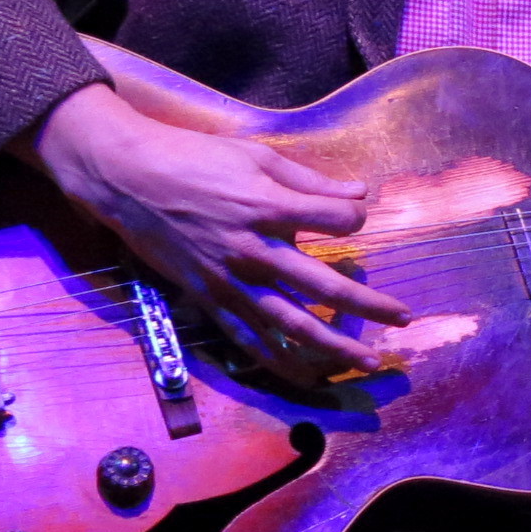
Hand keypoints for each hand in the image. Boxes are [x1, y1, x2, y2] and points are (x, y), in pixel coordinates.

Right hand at [24, 83, 411, 379]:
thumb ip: (311, 181)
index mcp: (269, 207)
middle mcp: (254, 249)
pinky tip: (305, 375)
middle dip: (369, 305)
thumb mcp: (257, 156)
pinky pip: (247, 338)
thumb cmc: (194, 158)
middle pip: (325, 286)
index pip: (338, 223)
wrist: (127, 177)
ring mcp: (230, 280)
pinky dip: (278, 359)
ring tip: (368, 361)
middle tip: (403, 318)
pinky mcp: (208, 297)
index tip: (352, 218)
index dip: (354, 220)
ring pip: (291, 323)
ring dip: (335, 346)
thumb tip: (362, 193)